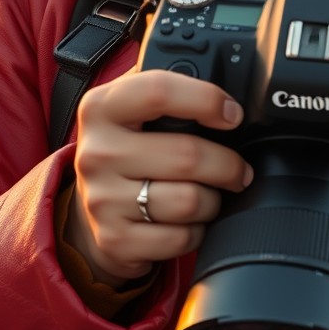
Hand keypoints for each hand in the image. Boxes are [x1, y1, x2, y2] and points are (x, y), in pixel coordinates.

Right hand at [66, 70, 252, 286]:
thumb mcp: (130, 108)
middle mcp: (97, 152)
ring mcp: (103, 199)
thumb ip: (166, 89)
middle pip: (187, 155)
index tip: (232, 114)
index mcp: (102, 107)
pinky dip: (197, 231)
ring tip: (212, 194)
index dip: (206, 100)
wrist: (89, 209)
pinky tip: (190, 221)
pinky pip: (180, 238)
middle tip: (239, 169)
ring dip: (214, 200)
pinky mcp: (115, 239)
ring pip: (190, 200)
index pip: (159, 91)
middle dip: (229, 165)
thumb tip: (224, 90)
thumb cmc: (126, 149)